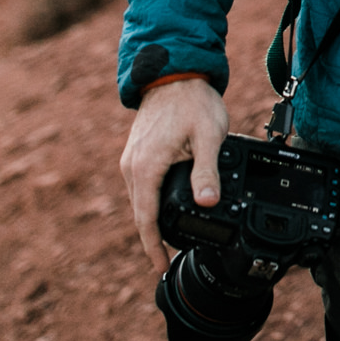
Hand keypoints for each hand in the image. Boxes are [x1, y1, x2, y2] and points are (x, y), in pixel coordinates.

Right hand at [119, 76, 227, 273]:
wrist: (174, 73)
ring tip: (169, 241)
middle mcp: (132, 167)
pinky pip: (140, 187)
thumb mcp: (208, 136)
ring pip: (139, 201)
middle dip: (153, 239)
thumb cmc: (193, 102)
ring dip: (151, 221)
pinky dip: (150, 203)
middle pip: (140, 214)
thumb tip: (208, 203)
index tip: (161, 267)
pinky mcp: (136, 153)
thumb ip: (207, 171)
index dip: (153, 247)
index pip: (146, 219)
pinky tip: (164, 209)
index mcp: (146, 168)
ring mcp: (131, 160)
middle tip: (170, 260)